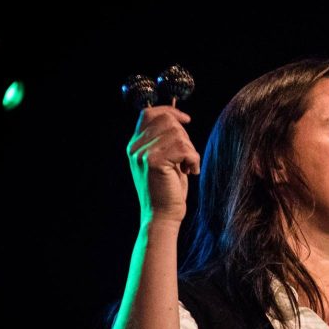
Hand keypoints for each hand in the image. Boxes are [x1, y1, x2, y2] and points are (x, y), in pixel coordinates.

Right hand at [127, 105, 200, 223]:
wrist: (162, 216)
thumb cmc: (168, 190)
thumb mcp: (165, 160)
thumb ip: (165, 140)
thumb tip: (179, 118)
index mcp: (135, 145)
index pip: (149, 113)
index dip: (170, 111)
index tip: (186, 119)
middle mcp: (135, 147)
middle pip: (167, 120)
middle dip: (185, 136)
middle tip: (187, 158)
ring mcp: (142, 154)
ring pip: (178, 134)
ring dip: (191, 150)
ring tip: (188, 167)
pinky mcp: (154, 162)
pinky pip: (183, 148)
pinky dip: (193, 159)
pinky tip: (191, 172)